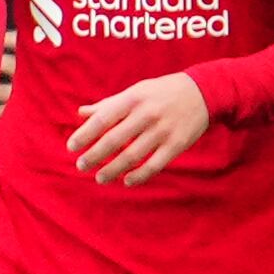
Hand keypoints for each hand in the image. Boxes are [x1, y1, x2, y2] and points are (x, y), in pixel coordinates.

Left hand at [67, 70, 211, 185]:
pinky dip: (139, 176)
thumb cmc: (161, 92)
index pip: (103, 119)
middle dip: (94, 155)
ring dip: (113, 170)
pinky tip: (126, 181)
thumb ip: (108, 104)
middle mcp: (146, 114)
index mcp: (132, 99)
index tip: (71, 147)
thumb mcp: (135, 91)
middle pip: (114, 140)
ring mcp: (162, 130)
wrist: (202, 92)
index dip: (85, 134)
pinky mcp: (177, 144)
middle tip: (81, 166)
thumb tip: (80, 113)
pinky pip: (155, 165)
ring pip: (132, 156)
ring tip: (99, 178)